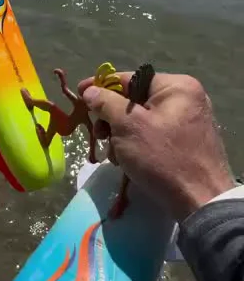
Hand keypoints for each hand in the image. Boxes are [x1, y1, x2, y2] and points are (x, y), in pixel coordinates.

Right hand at [78, 72, 233, 221]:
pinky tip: (128, 162)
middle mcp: (186, 98)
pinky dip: (136, 145)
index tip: (79, 94)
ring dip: (121, 136)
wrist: (201, 202)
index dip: (101, 85)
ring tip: (115, 156)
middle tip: (99, 135)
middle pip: (135, 100)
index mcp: (176, 86)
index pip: (130, 78)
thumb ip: (106, 103)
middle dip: (112, 119)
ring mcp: (188, 121)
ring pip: (142, 120)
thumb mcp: (128, 126)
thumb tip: (90, 90)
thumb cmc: (162, 158)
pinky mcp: (186, 143)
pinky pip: (153, 135)